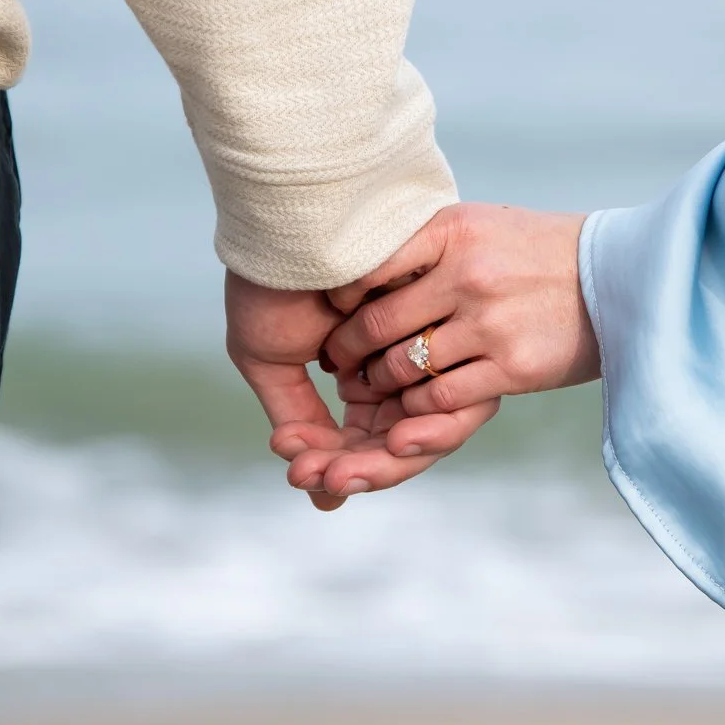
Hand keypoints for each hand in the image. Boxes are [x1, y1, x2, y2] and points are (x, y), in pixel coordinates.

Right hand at [226, 270, 500, 507]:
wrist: (287, 228)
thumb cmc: (271, 288)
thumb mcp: (273, 363)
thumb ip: (299, 424)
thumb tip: (324, 495)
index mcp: (368, 386)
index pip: (368, 448)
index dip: (341, 469)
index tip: (308, 477)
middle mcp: (407, 373)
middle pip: (401, 447)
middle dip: (361, 469)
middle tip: (328, 480)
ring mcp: (430, 353)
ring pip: (426, 430)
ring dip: (385, 457)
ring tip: (343, 469)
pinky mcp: (450, 330)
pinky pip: (453, 395)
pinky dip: (423, 422)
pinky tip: (390, 434)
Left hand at [282, 203, 599, 497]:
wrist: (619, 275)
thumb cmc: (536, 251)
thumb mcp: (478, 225)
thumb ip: (422, 244)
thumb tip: (353, 271)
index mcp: (452, 231)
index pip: (367, 267)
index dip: (340, 299)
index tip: (334, 313)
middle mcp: (469, 274)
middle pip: (377, 325)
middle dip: (347, 351)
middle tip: (338, 361)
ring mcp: (491, 323)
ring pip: (404, 367)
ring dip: (380, 384)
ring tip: (372, 384)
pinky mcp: (514, 367)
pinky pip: (441, 397)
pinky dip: (417, 407)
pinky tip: (412, 404)